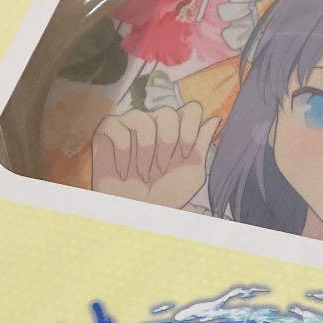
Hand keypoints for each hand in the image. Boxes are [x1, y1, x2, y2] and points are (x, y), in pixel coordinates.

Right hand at [91, 101, 219, 208]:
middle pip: (168, 112)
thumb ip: (202, 144)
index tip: (186, 155)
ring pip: (143, 118)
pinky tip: (124, 171)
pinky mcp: (107, 130)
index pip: (192, 109)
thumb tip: (215, 118)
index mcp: (177, 129)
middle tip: (162, 168)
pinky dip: (123, 154)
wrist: (139, 212)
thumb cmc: (166, 194)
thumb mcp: (193, 172)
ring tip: (142, 172)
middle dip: (168, 143)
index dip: (191, 130)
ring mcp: (130, 124)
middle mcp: (155, 122)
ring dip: (145, 151)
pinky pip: (118, 128)